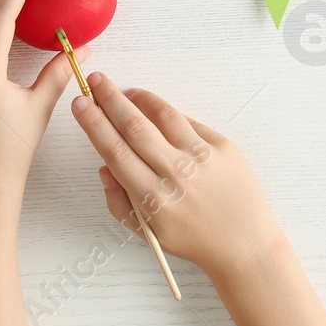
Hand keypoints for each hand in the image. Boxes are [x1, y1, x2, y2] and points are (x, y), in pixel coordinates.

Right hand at [70, 71, 283, 278]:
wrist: (244, 243)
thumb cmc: (194, 239)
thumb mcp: (148, 233)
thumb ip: (119, 202)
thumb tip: (104, 167)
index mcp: (154, 199)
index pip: (114, 151)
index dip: (94, 124)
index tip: (80, 104)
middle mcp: (176, 174)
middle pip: (134, 126)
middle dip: (109, 100)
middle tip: (94, 81)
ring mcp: (201, 158)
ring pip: (163, 116)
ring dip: (138, 98)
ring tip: (123, 90)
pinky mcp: (222, 146)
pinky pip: (188, 122)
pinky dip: (167, 112)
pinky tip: (153, 107)